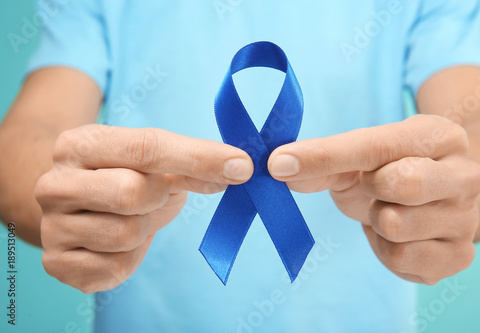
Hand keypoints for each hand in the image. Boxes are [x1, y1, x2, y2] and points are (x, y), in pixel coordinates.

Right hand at [35, 125, 252, 292]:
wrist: (76, 207)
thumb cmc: (122, 176)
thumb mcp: (154, 162)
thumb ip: (194, 163)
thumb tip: (238, 169)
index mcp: (78, 145)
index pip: (146, 147)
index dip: (200, 158)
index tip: (242, 166)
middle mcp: (54, 184)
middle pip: (133, 193)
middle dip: (158, 197)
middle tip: (153, 194)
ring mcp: (52, 227)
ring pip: (127, 234)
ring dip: (144, 227)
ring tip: (131, 217)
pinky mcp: (58, 264)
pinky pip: (117, 267)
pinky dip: (131, 256)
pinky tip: (116, 242)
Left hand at [268, 114, 479, 284]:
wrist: (430, 202)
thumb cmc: (390, 172)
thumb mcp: (357, 158)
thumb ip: (321, 159)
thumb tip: (279, 166)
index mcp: (439, 137)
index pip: (376, 145)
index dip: (324, 155)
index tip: (279, 164)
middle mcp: (465, 175)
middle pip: (402, 184)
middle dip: (372, 190)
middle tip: (374, 187)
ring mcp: (465, 219)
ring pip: (396, 226)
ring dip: (378, 222)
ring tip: (389, 211)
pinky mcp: (457, 256)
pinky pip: (401, 259)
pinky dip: (386, 249)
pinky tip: (396, 236)